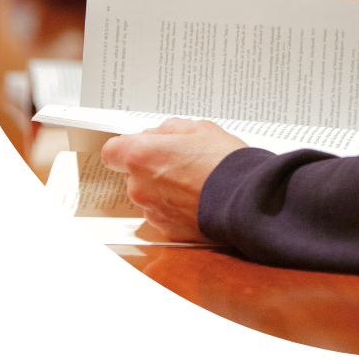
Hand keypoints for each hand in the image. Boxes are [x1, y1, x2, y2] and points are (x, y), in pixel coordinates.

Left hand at [100, 119, 246, 241]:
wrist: (246, 198)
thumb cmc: (225, 163)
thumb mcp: (201, 128)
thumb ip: (171, 128)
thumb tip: (161, 133)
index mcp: (142, 156)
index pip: (112, 151)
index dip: (128, 146)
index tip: (142, 143)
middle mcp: (140, 186)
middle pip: (133, 173)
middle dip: (151, 165)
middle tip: (181, 157)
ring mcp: (152, 211)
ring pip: (149, 194)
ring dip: (164, 186)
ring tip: (196, 178)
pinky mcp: (167, 230)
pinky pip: (163, 213)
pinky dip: (176, 206)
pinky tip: (199, 196)